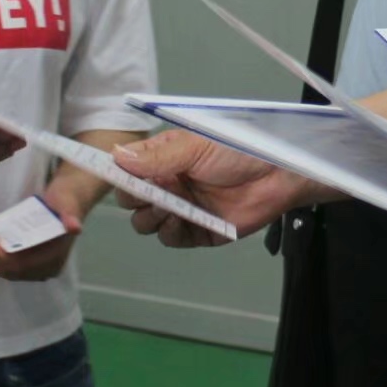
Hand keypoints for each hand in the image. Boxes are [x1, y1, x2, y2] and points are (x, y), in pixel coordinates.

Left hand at [0, 166, 102, 282]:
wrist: (68, 203)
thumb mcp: (67, 205)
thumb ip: (70, 216)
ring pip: (0, 268)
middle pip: (5, 269)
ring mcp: (33, 270)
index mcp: (53, 262)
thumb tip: (74, 227)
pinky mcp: (25, 264)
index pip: (17, 265)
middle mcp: (42, 271)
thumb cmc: (66, 202)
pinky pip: (1, 263)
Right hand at [113, 129, 327, 245]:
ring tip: (168, 207)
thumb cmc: (239, 152)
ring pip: (145, 222)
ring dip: (150, 216)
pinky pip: (169, 238)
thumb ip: (157, 157)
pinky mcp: (196, 231)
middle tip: (152, 192)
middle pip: (130, 200)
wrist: (277, 176)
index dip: (115, 173)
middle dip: (135, 198)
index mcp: (163, 158)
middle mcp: (167, 184)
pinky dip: (170, 231)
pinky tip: (181, 220)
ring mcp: (181, 209)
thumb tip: (118, 157)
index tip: (108, 175)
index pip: (126, 168)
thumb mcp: (195, 147)